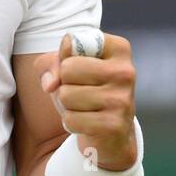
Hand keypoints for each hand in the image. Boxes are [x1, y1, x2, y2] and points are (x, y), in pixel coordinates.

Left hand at [35, 31, 137, 170]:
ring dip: (68, 105)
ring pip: (67, 95)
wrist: (112, 133)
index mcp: (118, 49)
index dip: (65, 58)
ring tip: (85, 108)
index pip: (73, 42)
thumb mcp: (68, 67)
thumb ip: (51, 62)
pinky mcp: (114, 125)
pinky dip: (71, 123)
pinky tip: (87, 123)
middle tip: (81, 91)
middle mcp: (125, 71)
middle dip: (65, 84)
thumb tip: (50, 84)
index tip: (79, 67)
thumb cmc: (88, 91)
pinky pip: (71, 119)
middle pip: (68, 68)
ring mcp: (122, 99)